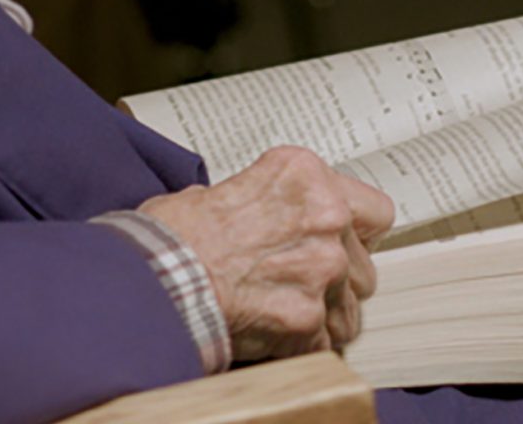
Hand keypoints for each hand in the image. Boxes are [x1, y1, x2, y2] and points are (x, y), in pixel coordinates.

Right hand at [138, 146, 393, 360]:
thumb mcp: (221, 191)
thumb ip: (268, 203)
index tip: (337, 242)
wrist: (149, 276)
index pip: (374, 210)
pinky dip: (301, 346)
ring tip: (277, 312)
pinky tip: (270, 336)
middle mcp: (326, 218)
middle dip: (334, 278)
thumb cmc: (172, 235)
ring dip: (321, 314)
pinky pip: (324, 343)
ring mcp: (322, 270)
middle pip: (362, 264)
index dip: (355, 232)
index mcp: (305, 176)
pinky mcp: (308, 318)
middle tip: (293, 283)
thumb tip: (272, 217)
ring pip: (349, 308)